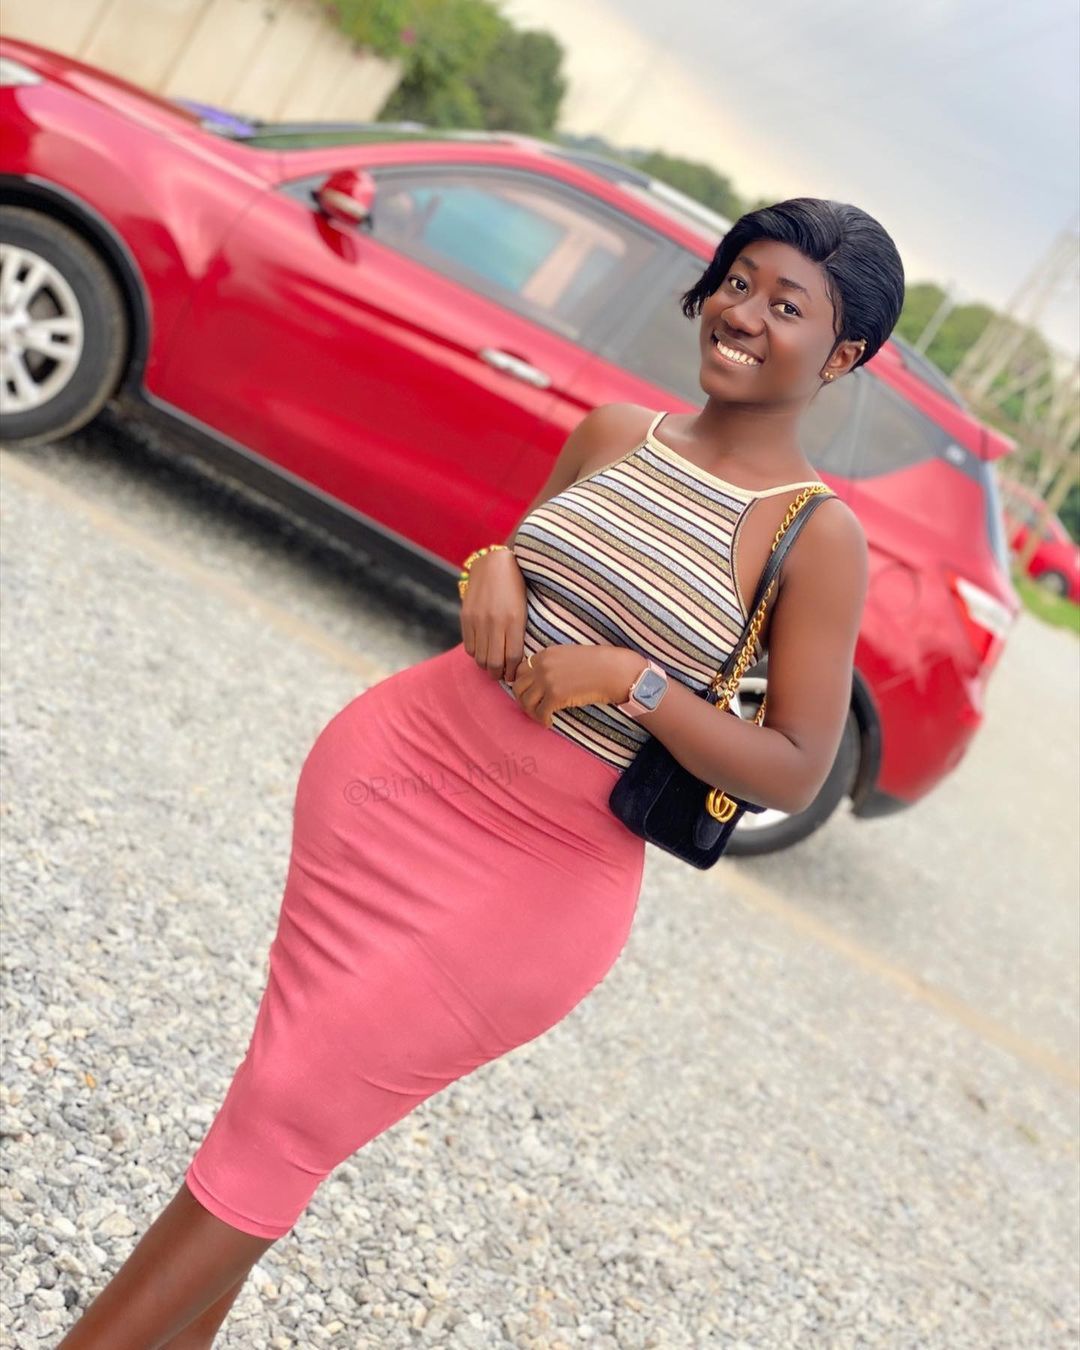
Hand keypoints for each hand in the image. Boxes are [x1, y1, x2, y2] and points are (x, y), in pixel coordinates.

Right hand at [459, 548, 527, 682]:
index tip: (513, 677)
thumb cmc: (515, 587)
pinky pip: (469, 647)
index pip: (512, 658)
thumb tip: (513, 661)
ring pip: (480, 658)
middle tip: (501, 675)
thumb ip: (518, 633)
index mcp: (514, 620)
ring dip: (486, 666)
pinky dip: (475, 654)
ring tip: (492, 666)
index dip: (512, 672)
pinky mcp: (466, 617)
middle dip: (498, 674)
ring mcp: (478, 620)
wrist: (494, 564)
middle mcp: (495, 622)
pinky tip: (481, 652)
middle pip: (495, 662)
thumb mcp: (523, 609)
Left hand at [510, 644, 646, 727]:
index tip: (529, 692)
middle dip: (522, 699)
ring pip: (526, 701)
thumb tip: (541, 679)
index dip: (522, 683)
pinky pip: (540, 712)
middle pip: (518, 686)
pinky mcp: (555, 696)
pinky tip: (550, 722)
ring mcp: (547, 681)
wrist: (611, 671)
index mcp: (544, 654)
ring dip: (531, 712)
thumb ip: (552, 663)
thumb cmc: (596, 663)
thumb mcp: (568, 655)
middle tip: (531, 708)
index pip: (521, 670)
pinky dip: (543, 720)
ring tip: (541, 716)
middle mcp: (542, 666)